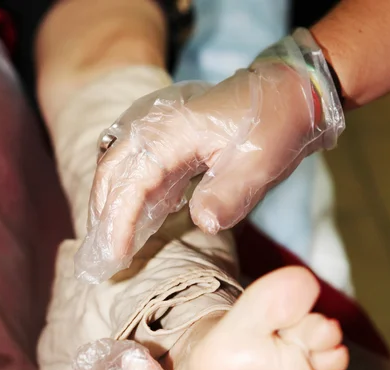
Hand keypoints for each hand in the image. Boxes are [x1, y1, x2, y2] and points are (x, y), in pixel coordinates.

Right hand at [74, 30, 343, 282]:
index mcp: (173, 131)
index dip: (120, 218)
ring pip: (120, 167)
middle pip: (112, 170)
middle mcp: (158, 127)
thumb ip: (228, 195)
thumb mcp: (258, 165)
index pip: (132, 179)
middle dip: (103, 212)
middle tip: (103, 252)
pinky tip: (134, 218)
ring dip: (111, 202)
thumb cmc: (274, 127)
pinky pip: (139, 166)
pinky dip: (130, 193)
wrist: (287, 96)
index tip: (116, 253)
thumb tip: (203, 224)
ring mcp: (162, 130)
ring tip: (109, 238)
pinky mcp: (171, 140)